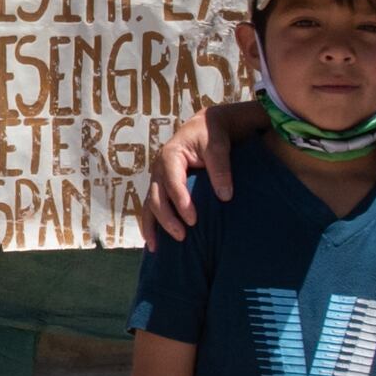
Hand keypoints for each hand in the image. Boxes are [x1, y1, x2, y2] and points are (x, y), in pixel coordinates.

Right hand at [136, 101, 245, 240]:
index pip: (172, 182)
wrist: (205, 127)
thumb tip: (225, 196)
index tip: (193, 220)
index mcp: (170, 155)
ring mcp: (158, 178)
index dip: (181, 202)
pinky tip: (154, 242)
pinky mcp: (161, 186)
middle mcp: (159, 168)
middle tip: (182, 236)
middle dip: (167, 218)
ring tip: (157, 248)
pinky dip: (151, 224)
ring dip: (153, 226)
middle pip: (157, 196)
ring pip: (150, 204)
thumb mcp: (218, 146)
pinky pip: (152, 207)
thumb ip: (221, 168)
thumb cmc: (212, 135)